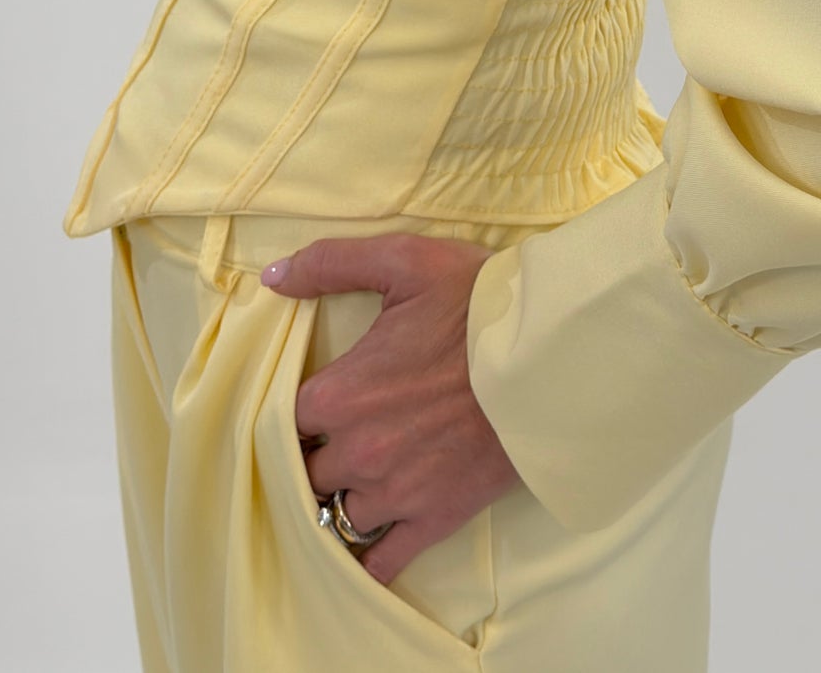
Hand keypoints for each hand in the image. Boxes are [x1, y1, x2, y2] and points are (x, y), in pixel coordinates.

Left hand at [260, 233, 523, 584]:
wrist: (548, 359)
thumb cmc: (475, 306)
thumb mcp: (404, 260)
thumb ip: (331, 262)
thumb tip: (272, 276)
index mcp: (340, 392)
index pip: (283, 416)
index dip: (293, 411)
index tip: (307, 405)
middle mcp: (357, 450)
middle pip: (305, 471)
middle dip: (313, 456)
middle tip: (328, 442)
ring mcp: (394, 492)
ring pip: (336, 515)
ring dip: (338, 501)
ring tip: (350, 484)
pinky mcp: (434, 518)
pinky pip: (382, 560)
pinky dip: (366, 560)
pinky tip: (364, 548)